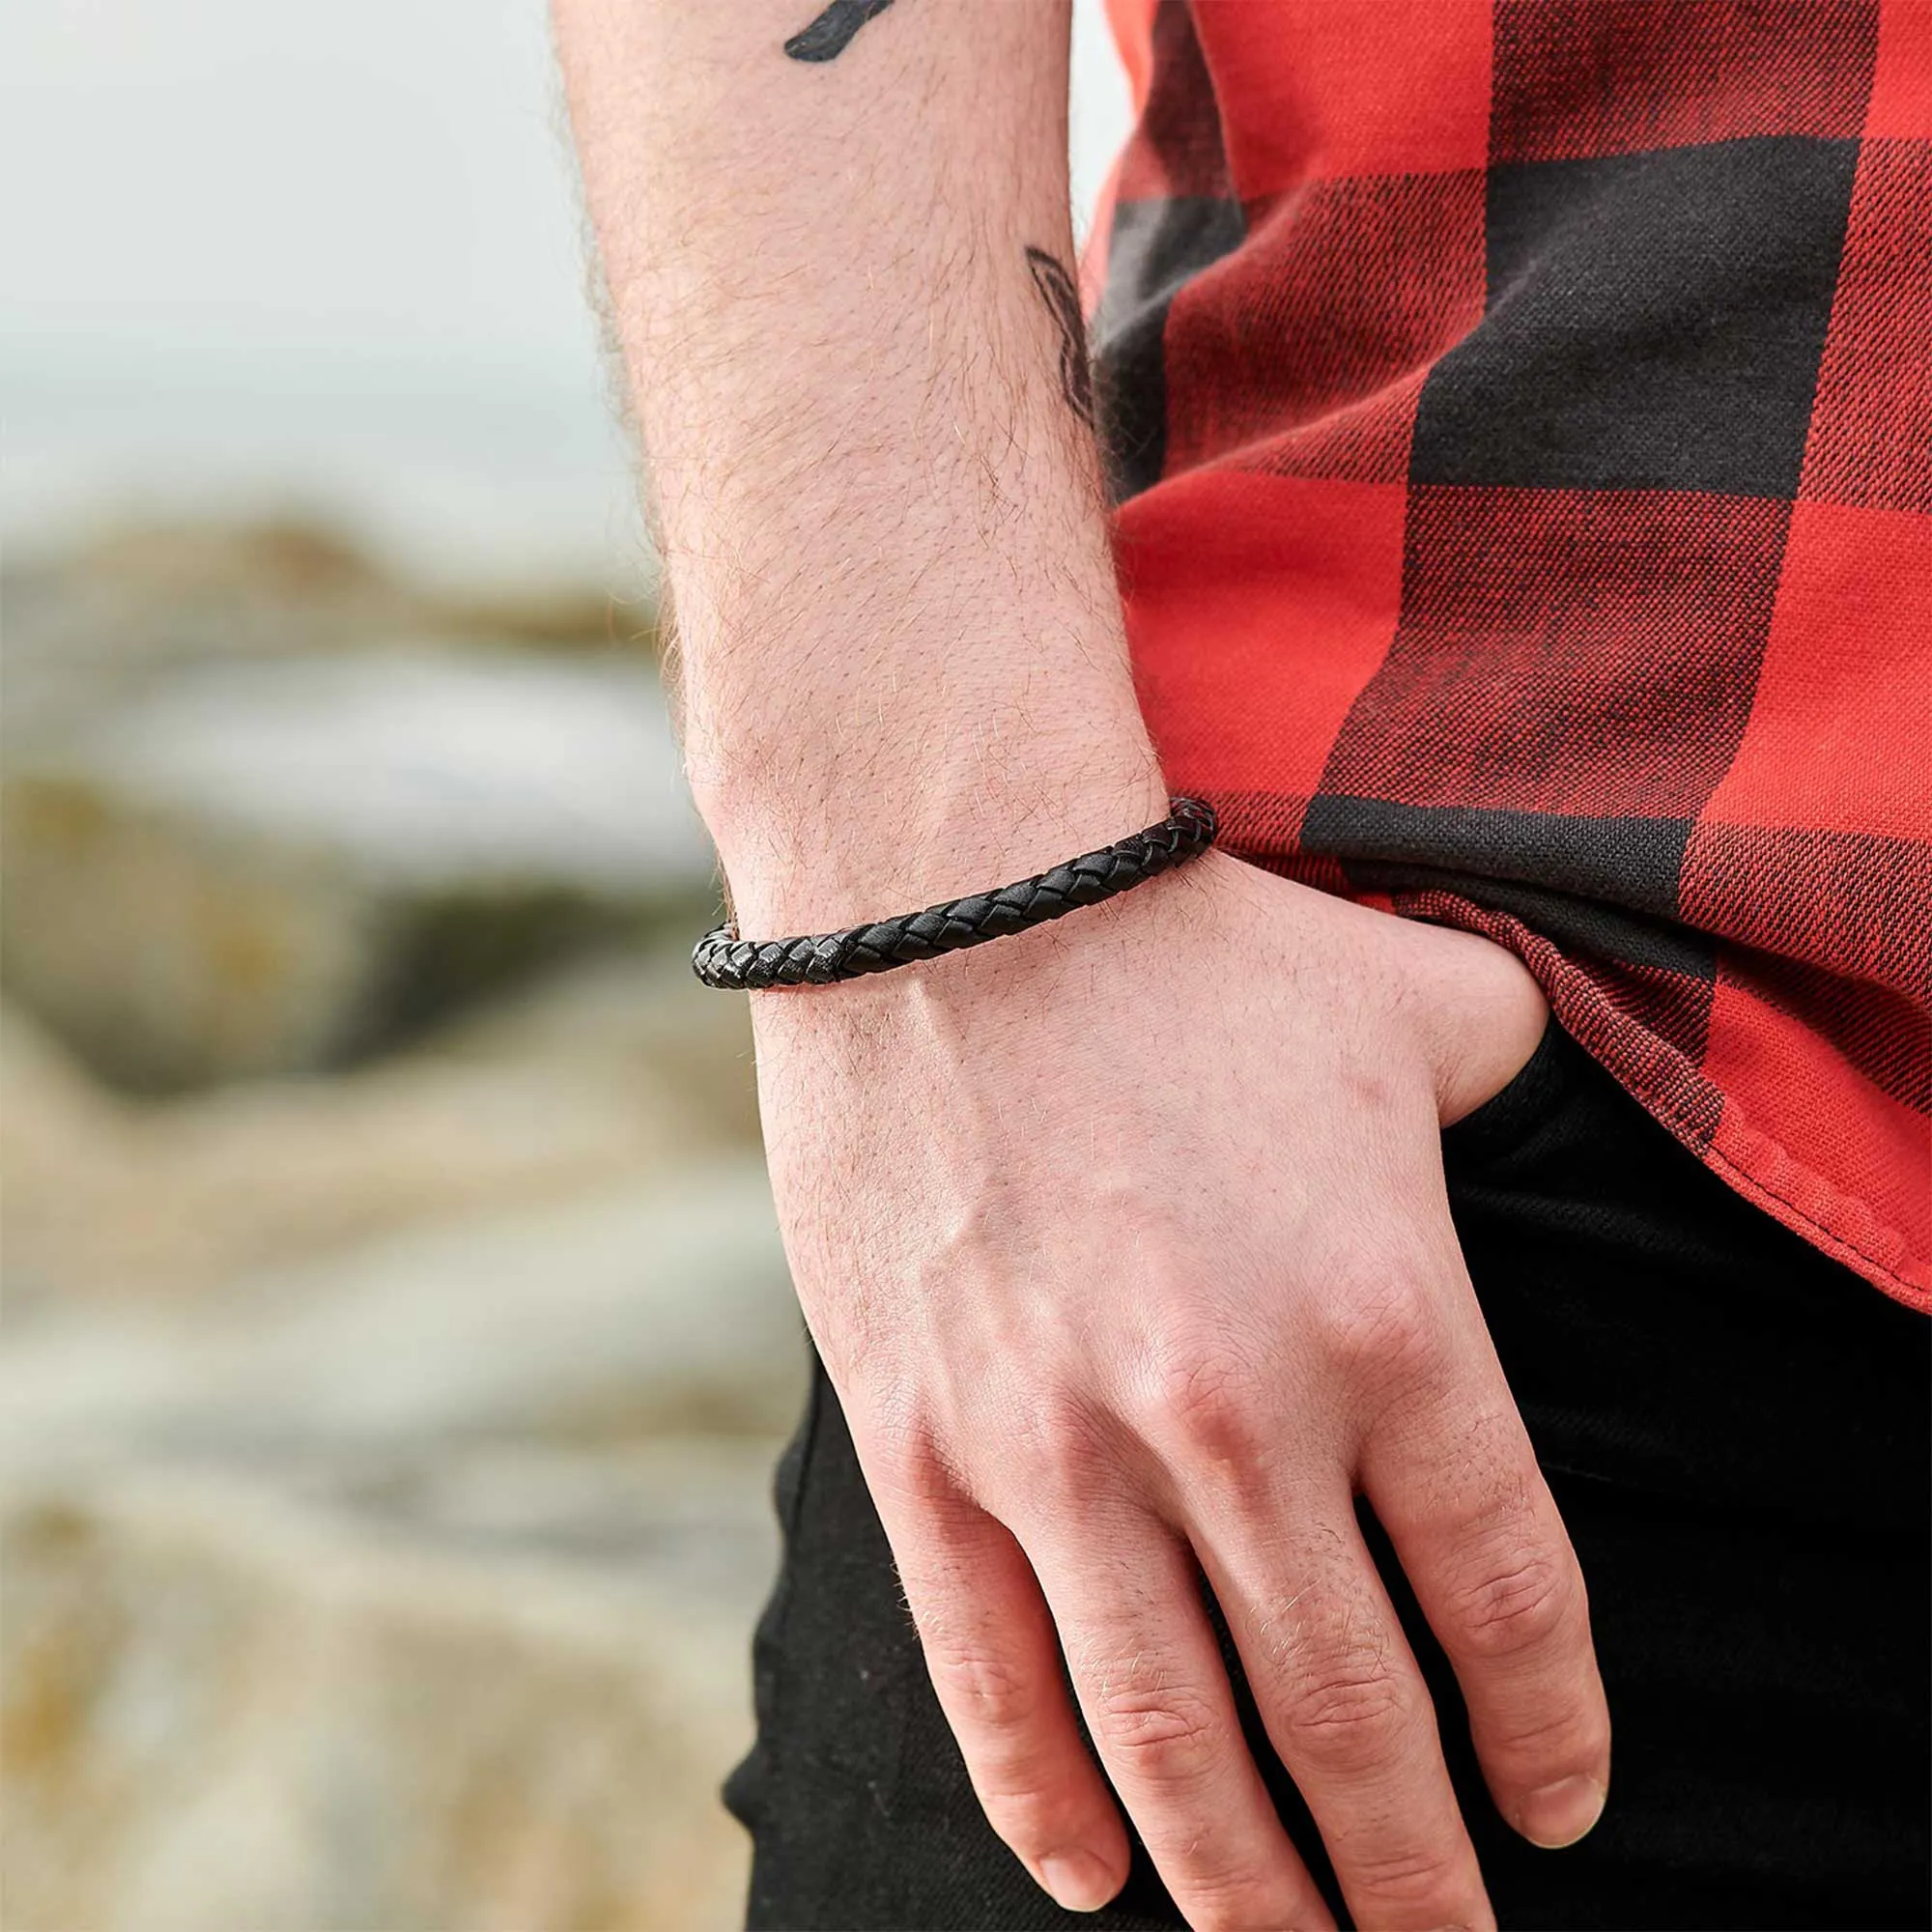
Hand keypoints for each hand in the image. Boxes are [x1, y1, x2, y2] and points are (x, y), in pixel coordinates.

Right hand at [748, 844, 1609, 1928]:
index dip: (1545, 1738)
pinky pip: (992, 1675)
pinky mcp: (924, 1448)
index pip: (1507, 1601)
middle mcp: (1236, 1423)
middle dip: (1412, 1872)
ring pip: (1174, 1741)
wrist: (952, 900)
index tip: (1557, 1814)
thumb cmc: (1193, 948)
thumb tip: (1584, 1112)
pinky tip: (1096, 1878)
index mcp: (1390, 1326)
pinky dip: (1048, 1801)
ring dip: (1250, 1887)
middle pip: (1352, 1718)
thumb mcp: (1419, 1002)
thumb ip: (1528, 1084)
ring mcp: (1062, 1452)